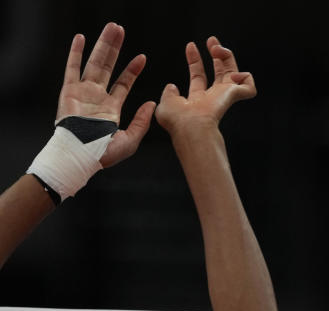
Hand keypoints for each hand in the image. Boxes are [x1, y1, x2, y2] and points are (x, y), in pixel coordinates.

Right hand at [57, 23, 155, 167]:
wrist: (81, 157)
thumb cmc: (103, 154)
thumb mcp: (131, 139)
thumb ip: (142, 122)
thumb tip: (152, 105)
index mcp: (110, 108)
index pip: (123, 83)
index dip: (132, 70)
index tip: (142, 57)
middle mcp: (97, 97)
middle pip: (108, 66)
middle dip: (115, 49)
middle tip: (121, 31)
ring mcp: (83, 92)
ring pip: (94, 63)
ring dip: (102, 45)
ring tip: (111, 29)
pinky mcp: (69, 91)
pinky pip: (72, 68)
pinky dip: (75, 53)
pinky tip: (81, 38)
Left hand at [155, 37, 256, 138]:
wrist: (191, 126)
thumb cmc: (178, 121)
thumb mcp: (166, 103)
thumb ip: (168, 94)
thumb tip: (172, 86)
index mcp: (198, 100)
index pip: (199, 76)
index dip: (195, 60)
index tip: (190, 46)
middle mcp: (214, 97)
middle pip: (220, 71)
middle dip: (217, 54)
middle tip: (211, 40)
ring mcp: (226, 96)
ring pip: (236, 73)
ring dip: (227, 56)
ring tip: (218, 49)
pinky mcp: (235, 96)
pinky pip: (250, 86)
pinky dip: (245, 77)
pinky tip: (234, 76)